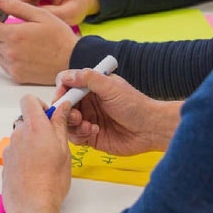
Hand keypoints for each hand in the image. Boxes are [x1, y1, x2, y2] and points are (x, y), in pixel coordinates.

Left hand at [0, 0, 78, 84]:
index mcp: (15, 35)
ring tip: (19, 37)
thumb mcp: (40, 15)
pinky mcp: (16, 75)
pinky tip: (21, 49)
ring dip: (0, 42)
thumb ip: (16, 7)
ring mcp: (12, 65)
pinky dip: (6, 54)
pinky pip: (2, 62)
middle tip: (5, 23)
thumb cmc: (59, 37)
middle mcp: (10, 52)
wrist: (72, 60)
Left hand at [2, 95, 70, 212]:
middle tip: (52, 142)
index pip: (29, 100)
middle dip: (39, 127)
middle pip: (26, 120)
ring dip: (32, 142)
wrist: (32, 206)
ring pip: (22, 137)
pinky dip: (25, 155)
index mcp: (34, 127)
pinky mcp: (5, 161)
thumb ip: (60, 124)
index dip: (40, 104)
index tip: (50, 115)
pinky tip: (35, 170)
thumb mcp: (63, 149)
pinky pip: (16, 151)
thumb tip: (62, 108)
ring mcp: (10, 148)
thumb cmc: (50, 182)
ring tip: (45, 160)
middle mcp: (19, 134)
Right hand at [16, 0, 99, 25]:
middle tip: (17, 23)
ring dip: (22, 8)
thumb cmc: (77, 5)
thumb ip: (53, 14)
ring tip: (27, 22)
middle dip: (19, 6)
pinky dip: (24, 7)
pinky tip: (29, 17)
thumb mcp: (70, 13)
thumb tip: (34, 16)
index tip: (13, 12)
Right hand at [55, 69, 181, 155]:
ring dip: (73, 124)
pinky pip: (75, 136)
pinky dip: (80, 134)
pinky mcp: (91, 136)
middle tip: (76, 116)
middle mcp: (87, 102)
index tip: (62, 97)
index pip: (67, 85)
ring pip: (67, 121)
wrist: (151, 129)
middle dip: (65, 110)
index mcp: (91, 86)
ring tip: (86, 125)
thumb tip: (66, 76)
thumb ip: (89, 79)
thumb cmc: (135, 105)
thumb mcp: (112, 87)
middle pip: (64, 105)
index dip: (62, 91)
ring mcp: (88, 119)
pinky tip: (94, 131)